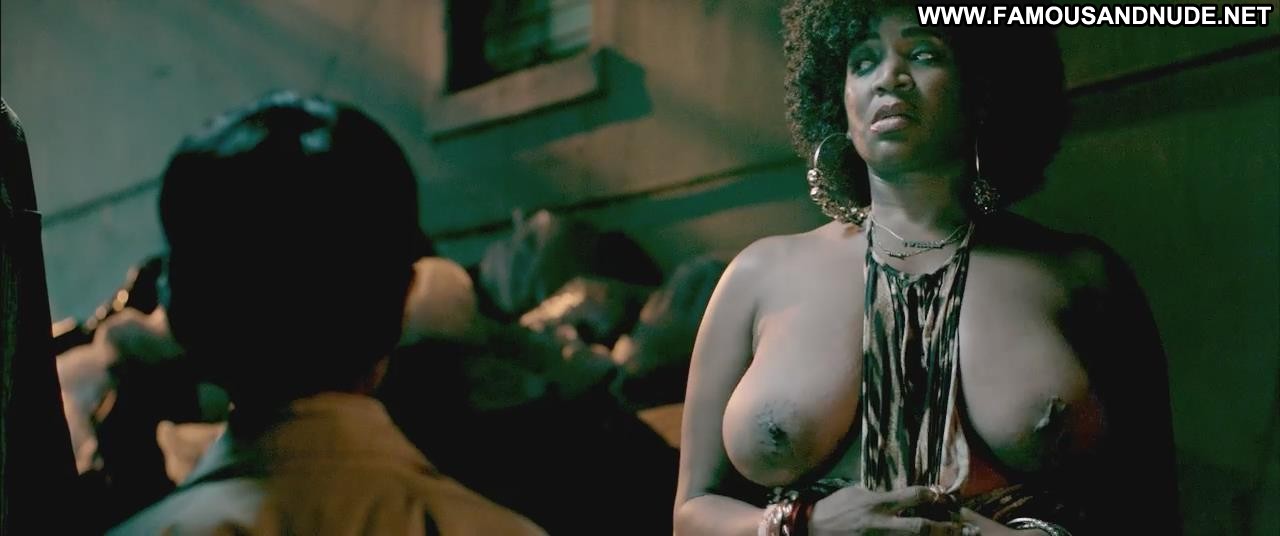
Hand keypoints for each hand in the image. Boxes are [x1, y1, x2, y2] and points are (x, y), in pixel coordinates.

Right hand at [810, 485, 977, 535]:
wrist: (812, 529)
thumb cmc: (834, 508)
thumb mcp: (856, 493)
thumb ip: (879, 494)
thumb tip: (899, 492)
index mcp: (877, 504)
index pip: (911, 497)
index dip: (931, 495)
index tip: (943, 494)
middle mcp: (881, 524)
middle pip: (921, 528)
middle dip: (945, 528)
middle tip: (965, 529)